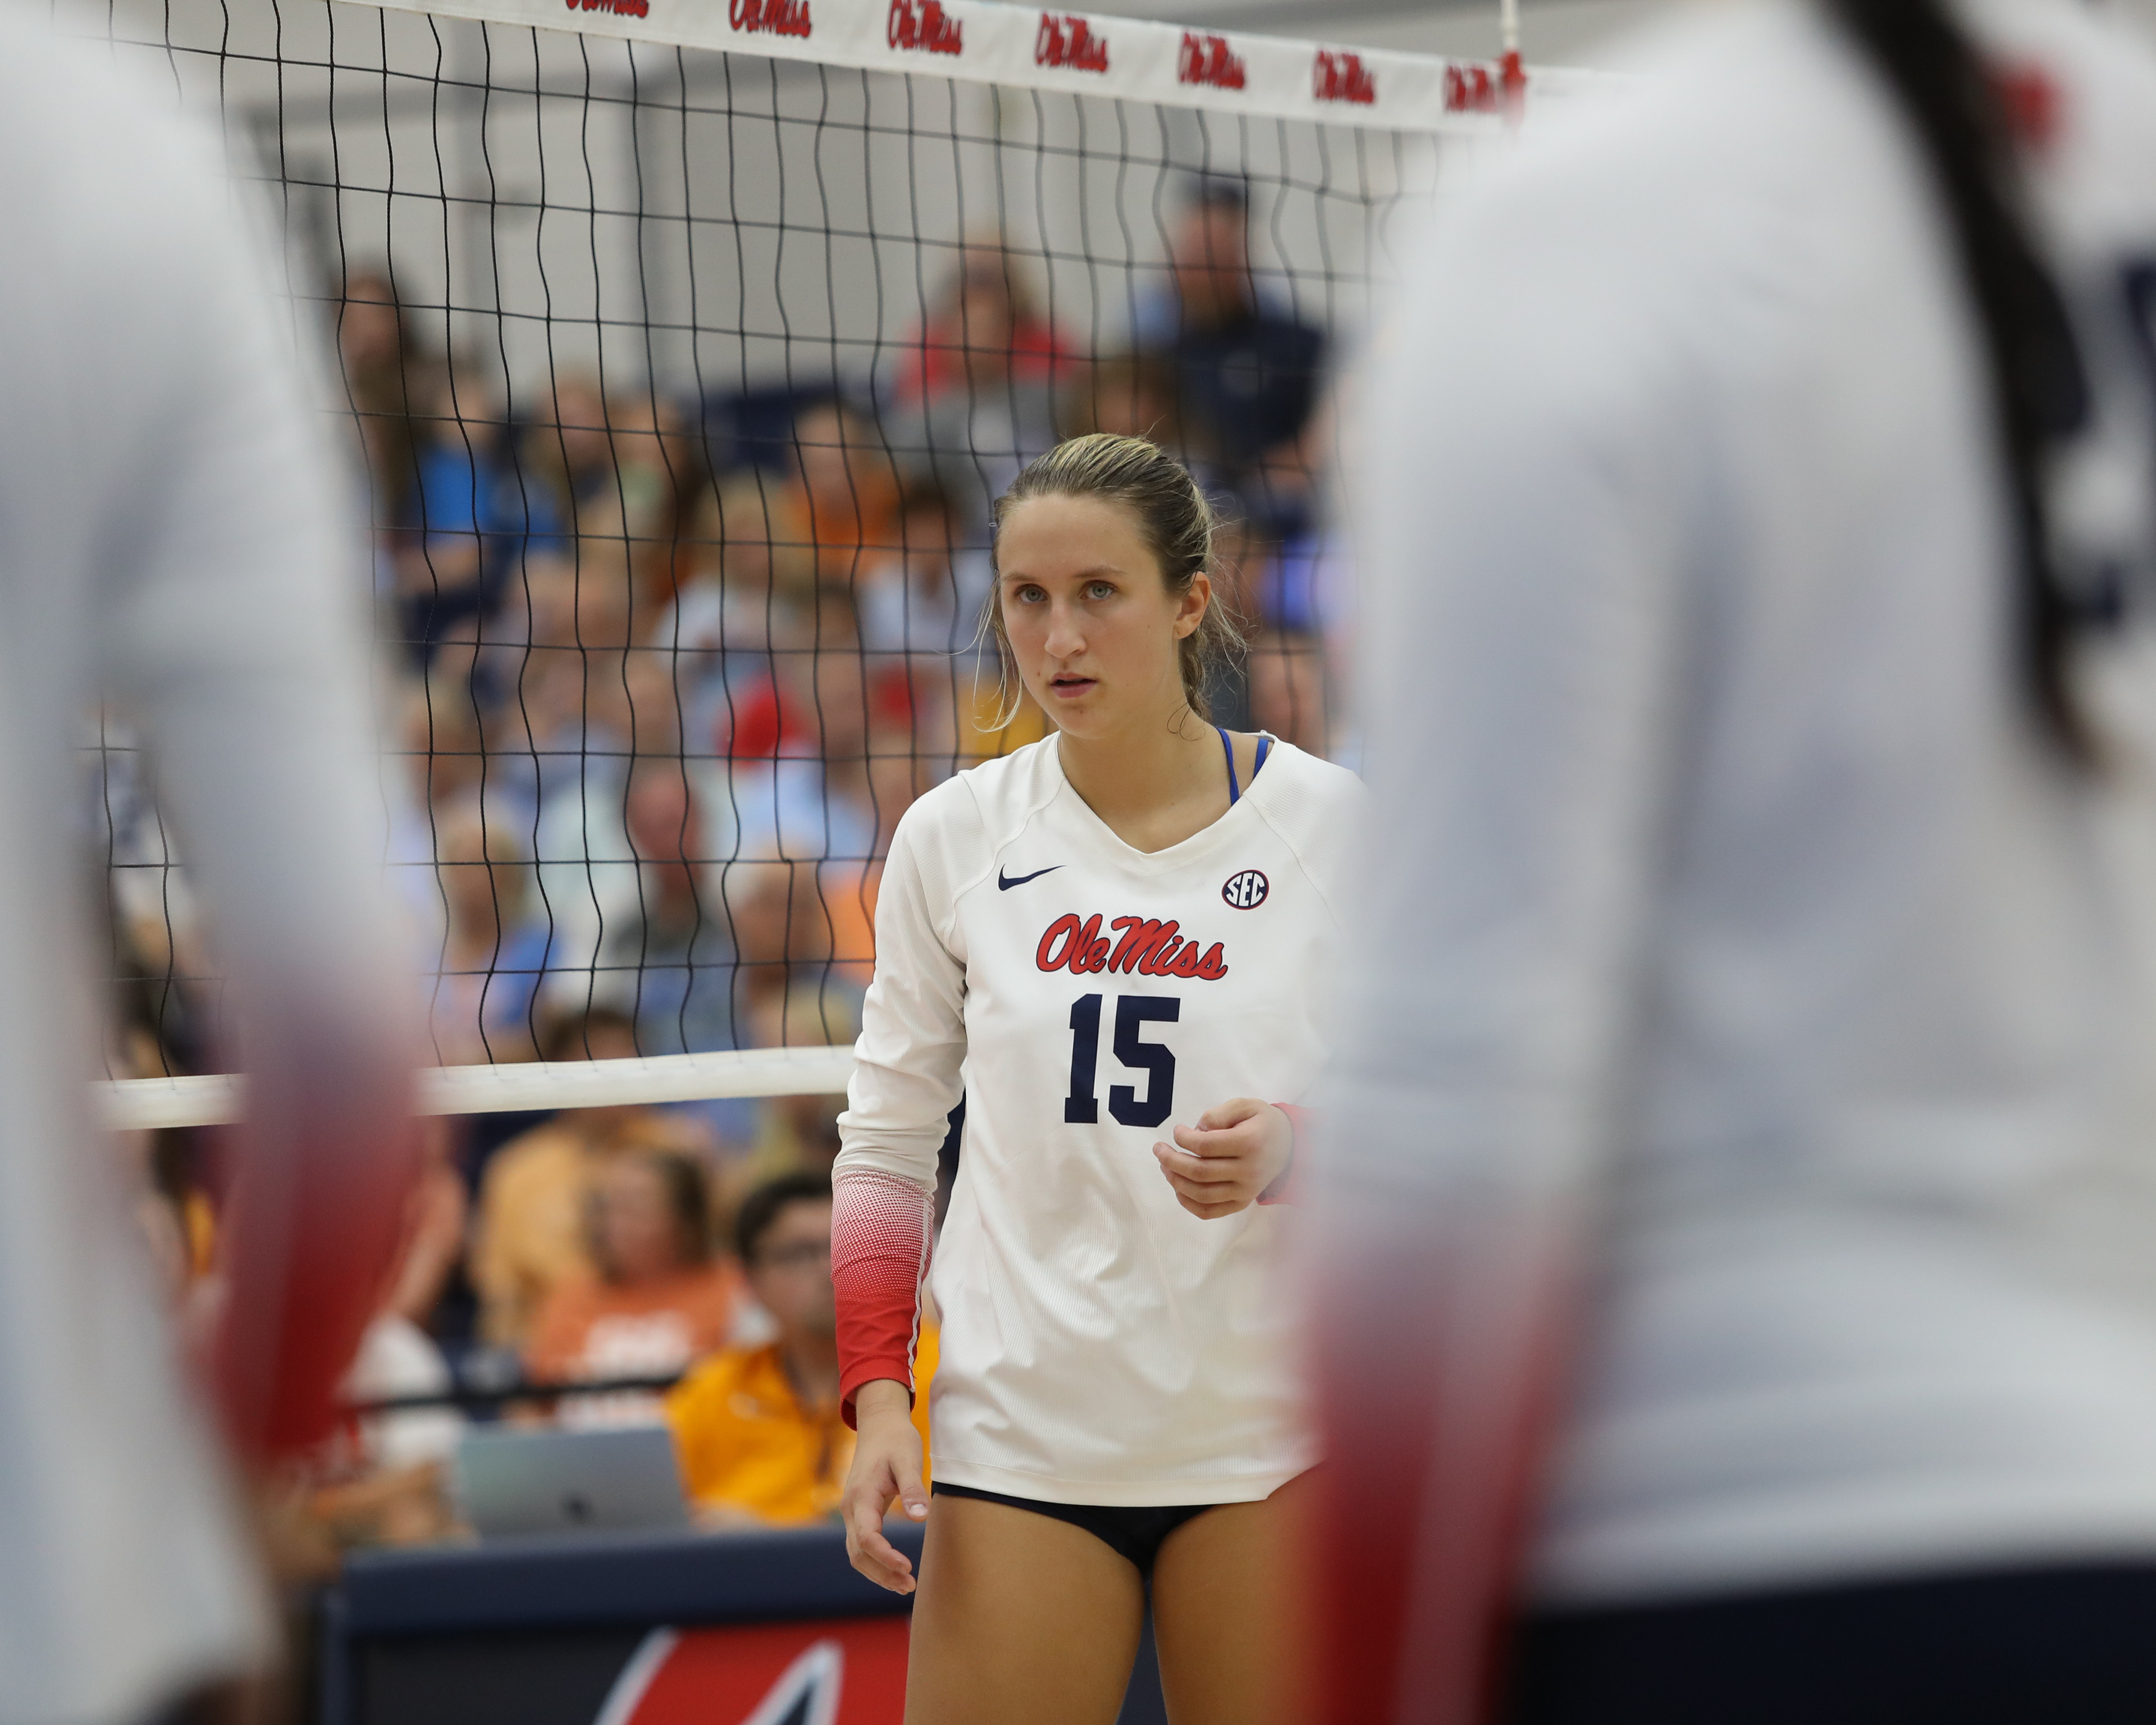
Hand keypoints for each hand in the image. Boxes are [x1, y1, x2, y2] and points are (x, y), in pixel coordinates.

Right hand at [840, 1379, 928, 1593]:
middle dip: (882, 1573)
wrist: (879, 1424)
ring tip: (906, 1585)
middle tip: (911, 1585)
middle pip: (858, 1553)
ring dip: (878, 1572)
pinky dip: (875, 1562)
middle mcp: (851, 1508)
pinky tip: (895, 1570)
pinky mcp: (859, 1513)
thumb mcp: (907, 1459)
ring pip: (856, 1554)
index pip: (867, 1537)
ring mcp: (852, 1512)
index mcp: (861, 1495)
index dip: (885, 1557)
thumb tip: (920, 1519)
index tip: (907, 1567)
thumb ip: (912, 1488)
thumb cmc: (895, 1440)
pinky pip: (861, 1545)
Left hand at [1153, 1097, 1291, 1219]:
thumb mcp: (1245, 1105)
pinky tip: (1178, 1187)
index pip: (1205, 1146)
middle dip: (1171, 1161)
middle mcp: (1248, 1171)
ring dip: (1176, 1181)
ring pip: (1201, 1194)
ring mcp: (1245, 1191)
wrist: (1290, 1146)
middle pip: (1199, 1172)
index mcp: (1249, 1143)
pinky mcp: (1242, 1203)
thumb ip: (1218, 1114)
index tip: (1177, 1130)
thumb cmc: (1263, 1123)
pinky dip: (1188, 1203)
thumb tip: (1195, 1131)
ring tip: (1164, 1166)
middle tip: (1159, 1150)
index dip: (1183, 1138)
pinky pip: (1209, 1211)